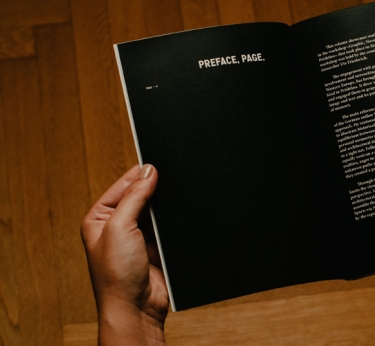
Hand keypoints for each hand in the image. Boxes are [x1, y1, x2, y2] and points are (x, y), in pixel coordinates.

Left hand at [81, 164, 167, 344]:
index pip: (122, 186)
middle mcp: (117, 225)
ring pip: (156, 210)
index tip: (156, 163)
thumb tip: (148, 171)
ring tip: (174, 199)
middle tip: (169, 179)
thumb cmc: (116, 275)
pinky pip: (167, 225)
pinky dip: (172, 219)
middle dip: (154, 189)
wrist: (136, 308)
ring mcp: (138, 236)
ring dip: (164, 206)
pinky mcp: (156, 246)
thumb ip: (134, 196)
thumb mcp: (120, 227)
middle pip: (140, 195)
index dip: (138, 175)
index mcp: (99, 218)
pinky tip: (179, 214)